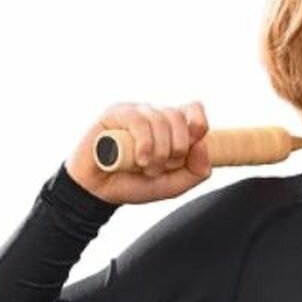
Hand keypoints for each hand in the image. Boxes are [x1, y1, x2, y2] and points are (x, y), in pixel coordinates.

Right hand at [65, 100, 212, 205]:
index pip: (194, 110)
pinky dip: (145, 144)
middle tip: (161, 168)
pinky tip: (140, 160)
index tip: (190, 149)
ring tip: (146, 169)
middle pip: (179, 117)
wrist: (100, 191)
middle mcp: (154, 115)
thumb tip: (202, 146)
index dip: (198, 127)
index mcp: (170, 127)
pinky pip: (139, 121)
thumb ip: (196, 171)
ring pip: (161, 120)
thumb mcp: (173, 185)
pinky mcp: (115, 114)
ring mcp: (135, 112)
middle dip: (176, 149)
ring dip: (159, 152)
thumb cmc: (135, 184)